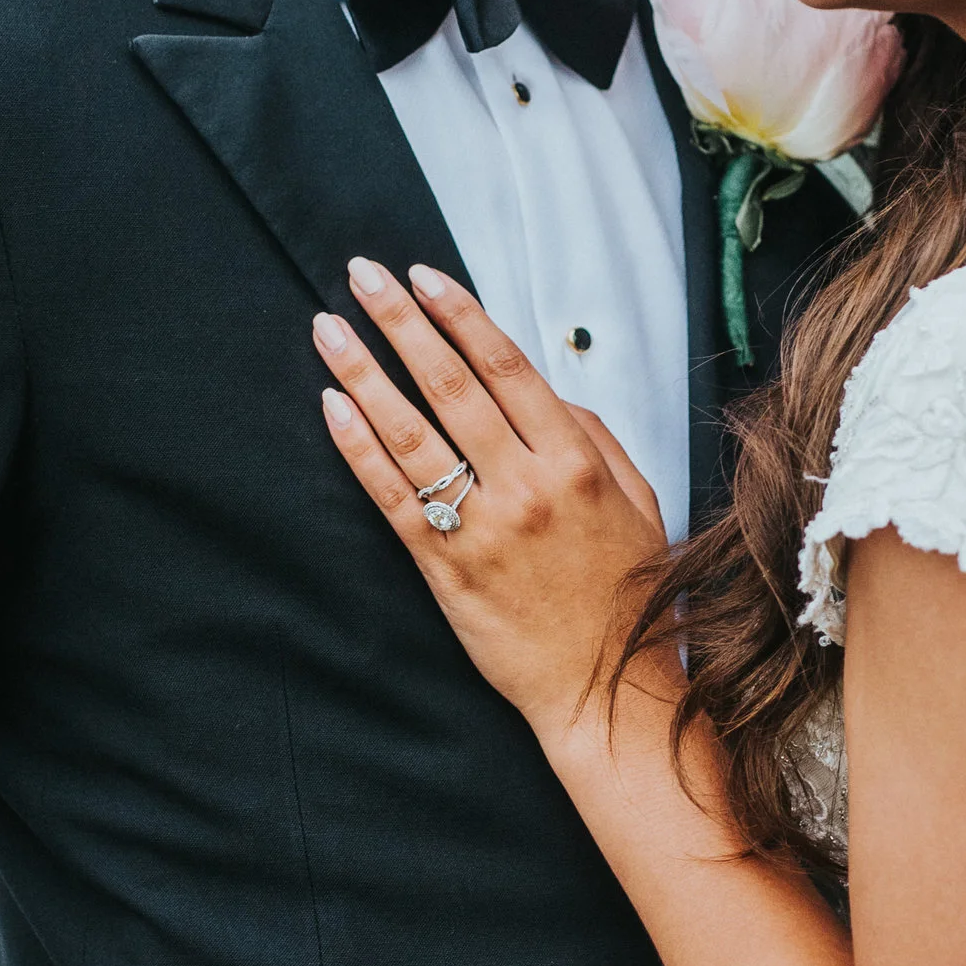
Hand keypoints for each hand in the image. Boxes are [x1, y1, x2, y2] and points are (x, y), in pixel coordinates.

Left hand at [314, 261, 671, 731]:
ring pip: (410, 432)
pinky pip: (390, 496)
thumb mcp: (638, 502)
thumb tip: (544, 387)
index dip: (460, 315)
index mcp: (575, 463)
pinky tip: (333, 406)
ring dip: (363, 373)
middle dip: (401, 322)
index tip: (424, 276)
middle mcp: (526, 486)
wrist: (605, 690)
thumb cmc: (624, 595)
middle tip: (362, 276)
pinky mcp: (444, 569)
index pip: (506, 368)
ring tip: (328, 329)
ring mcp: (481, 528)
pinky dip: (358, 447)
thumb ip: (593, 435)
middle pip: (451, 385)